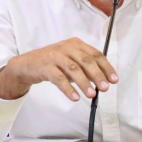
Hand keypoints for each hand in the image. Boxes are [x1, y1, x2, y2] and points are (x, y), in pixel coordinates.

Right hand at [0, 37, 117, 100]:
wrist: (27, 64)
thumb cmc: (53, 63)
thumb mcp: (71, 62)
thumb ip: (86, 69)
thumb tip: (103, 81)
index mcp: (76, 44)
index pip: (95, 54)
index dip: (106, 67)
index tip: (114, 80)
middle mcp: (66, 47)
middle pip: (86, 61)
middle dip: (97, 75)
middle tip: (105, 88)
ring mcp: (55, 55)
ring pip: (73, 69)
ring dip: (84, 83)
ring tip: (91, 95)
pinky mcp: (45, 66)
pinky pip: (59, 78)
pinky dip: (68, 88)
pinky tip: (75, 97)